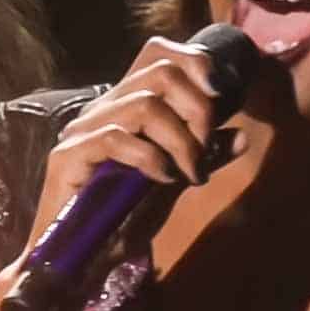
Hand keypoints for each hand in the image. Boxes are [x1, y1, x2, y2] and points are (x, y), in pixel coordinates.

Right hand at [0, 36, 248, 310]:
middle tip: (205, 148)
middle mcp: (104, 106)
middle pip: (159, 71)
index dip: (193, 61)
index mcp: (127, 103)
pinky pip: (116, 138)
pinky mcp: (68, 155)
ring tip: (189, 172)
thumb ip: (205, 155)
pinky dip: (150, 157)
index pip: (157, 52)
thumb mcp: (176, 179)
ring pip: (144, 103)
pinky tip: (162, 178)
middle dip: (197, 107)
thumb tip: (241, 136)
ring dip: (180, 140)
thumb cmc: (124, 215)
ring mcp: (84, 128)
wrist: (82, 258)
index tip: (220, 94)